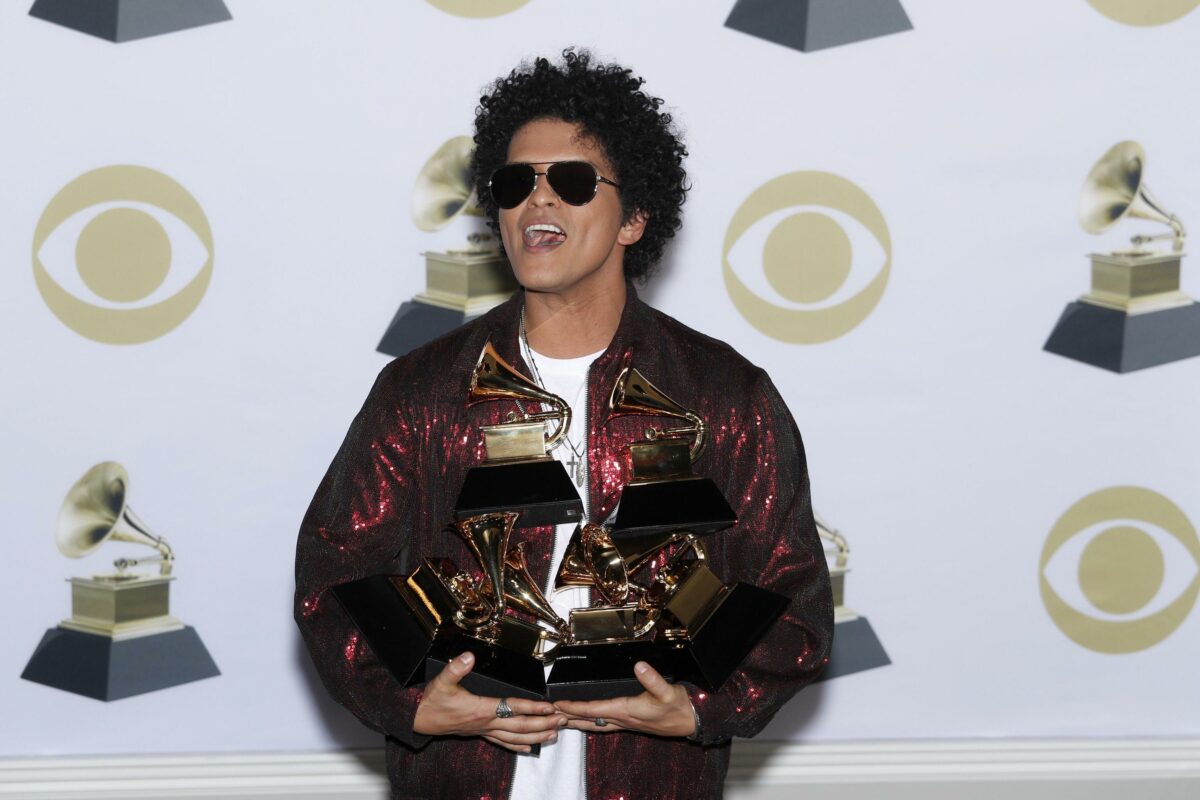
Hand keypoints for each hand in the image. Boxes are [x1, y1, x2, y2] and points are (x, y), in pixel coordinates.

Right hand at [412, 652, 564, 752]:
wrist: (419, 720)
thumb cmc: (431, 702)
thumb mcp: (442, 681)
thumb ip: (456, 668)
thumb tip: (469, 656)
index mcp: (480, 709)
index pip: (512, 707)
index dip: (532, 707)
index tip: (549, 706)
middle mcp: (486, 722)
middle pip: (520, 726)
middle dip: (543, 724)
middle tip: (562, 720)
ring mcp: (484, 730)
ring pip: (515, 737)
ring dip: (536, 736)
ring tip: (554, 734)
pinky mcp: (480, 734)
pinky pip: (503, 743)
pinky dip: (519, 745)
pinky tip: (530, 747)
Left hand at [553, 661, 696, 737]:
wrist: (692, 720)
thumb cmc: (679, 707)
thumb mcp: (668, 691)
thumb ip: (652, 679)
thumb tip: (639, 665)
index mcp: (627, 710)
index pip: (594, 709)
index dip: (574, 707)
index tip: (558, 704)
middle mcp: (623, 719)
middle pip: (589, 720)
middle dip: (568, 716)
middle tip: (549, 714)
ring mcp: (626, 723)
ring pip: (594, 724)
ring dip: (577, 721)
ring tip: (561, 718)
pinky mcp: (631, 722)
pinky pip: (604, 724)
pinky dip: (591, 721)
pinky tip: (588, 720)